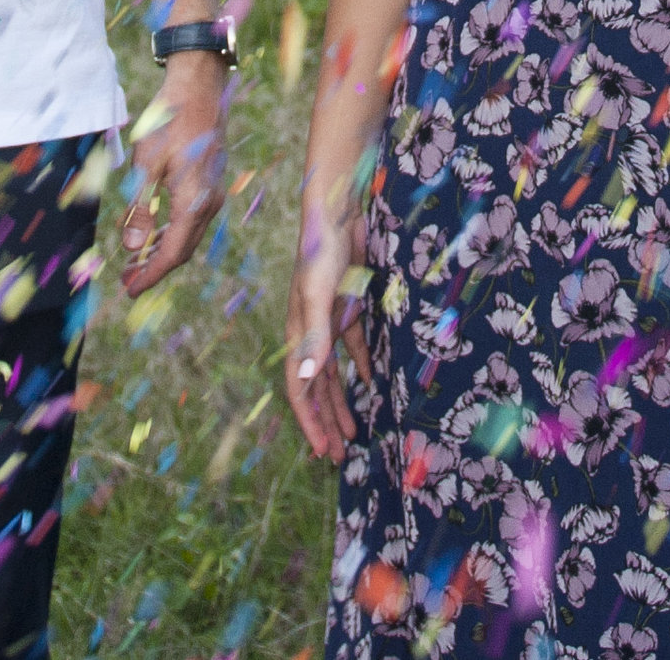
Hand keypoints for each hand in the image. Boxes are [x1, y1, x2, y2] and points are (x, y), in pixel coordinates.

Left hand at [115, 53, 227, 295]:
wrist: (199, 88)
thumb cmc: (170, 121)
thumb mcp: (146, 164)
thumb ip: (139, 208)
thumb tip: (133, 248)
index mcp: (194, 201)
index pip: (174, 252)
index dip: (151, 275)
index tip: (131, 291)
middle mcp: (209, 202)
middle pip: (183, 249)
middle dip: (155, 269)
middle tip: (128, 283)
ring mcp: (212, 192)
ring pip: (188, 235)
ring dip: (163, 252)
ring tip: (136, 264)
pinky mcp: (209, 183)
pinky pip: (191, 220)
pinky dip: (172, 233)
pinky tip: (154, 235)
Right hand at [282, 186, 367, 462]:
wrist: (339, 212)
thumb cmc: (322, 251)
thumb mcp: (318, 295)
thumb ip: (314, 335)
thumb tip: (305, 378)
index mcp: (299, 332)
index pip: (301, 388)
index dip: (310, 421)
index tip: (323, 451)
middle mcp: (312, 332)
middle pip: (317, 388)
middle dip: (326, 422)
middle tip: (338, 456)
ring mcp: (331, 320)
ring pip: (335, 374)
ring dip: (343, 402)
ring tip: (354, 433)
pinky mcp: (350, 307)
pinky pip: (355, 348)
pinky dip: (362, 368)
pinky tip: (371, 385)